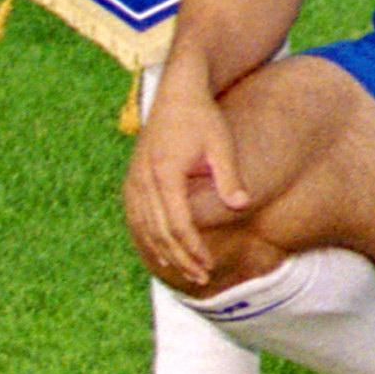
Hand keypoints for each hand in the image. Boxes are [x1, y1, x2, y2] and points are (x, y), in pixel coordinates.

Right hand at [122, 78, 246, 290]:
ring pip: (145, 230)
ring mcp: (134, 183)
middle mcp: (144, 183)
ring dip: (163, 254)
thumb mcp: (222, 144)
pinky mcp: (133, 181)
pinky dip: (149, 239)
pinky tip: (162, 253)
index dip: (193, 249)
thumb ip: (229, 176)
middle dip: (180, 259)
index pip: (178, 224)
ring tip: (184, 272)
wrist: (175, 95)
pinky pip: (138, 219)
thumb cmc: (203, 119)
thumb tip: (241, 205)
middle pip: (160, 233)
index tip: (209, 266)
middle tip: (202, 278)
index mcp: (165, 175)